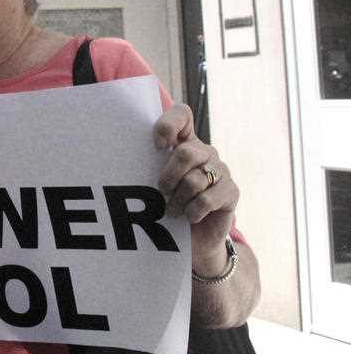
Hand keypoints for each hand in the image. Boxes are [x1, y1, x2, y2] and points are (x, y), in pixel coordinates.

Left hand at [154, 104, 239, 276]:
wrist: (192, 239)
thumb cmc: (166, 206)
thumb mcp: (151, 184)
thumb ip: (145, 166)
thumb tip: (122, 159)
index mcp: (184, 142)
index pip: (182, 114)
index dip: (168, 125)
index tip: (157, 146)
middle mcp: (204, 152)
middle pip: (186, 152)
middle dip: (168, 177)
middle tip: (161, 192)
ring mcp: (221, 170)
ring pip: (195, 180)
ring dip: (177, 200)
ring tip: (171, 210)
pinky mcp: (231, 192)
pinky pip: (207, 199)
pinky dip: (192, 211)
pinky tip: (189, 217)